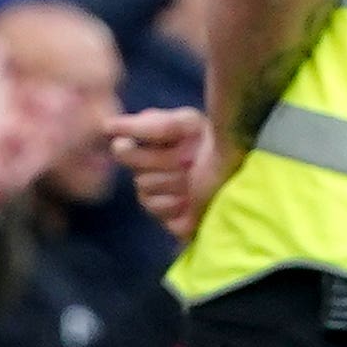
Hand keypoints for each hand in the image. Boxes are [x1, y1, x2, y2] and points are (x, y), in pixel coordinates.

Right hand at [109, 106, 226, 242]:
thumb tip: (106, 126)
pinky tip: (193, 198)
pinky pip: (162, 217)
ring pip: (148, 197)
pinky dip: (179, 206)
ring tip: (195, 177)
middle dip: (166, 166)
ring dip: (175, 184)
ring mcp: (162, 202)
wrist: (240, 162)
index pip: (124, 153)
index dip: (140, 151)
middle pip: (140, 179)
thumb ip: (144, 125)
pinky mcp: (176, 223)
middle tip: (188, 160)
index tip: (162, 144)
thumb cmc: (211, 139)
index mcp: (147, 155)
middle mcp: (151, 178)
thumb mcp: (182, 122)